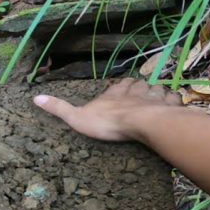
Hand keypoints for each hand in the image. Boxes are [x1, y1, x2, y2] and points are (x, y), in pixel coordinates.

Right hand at [33, 78, 181, 141]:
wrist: (143, 124)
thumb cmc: (109, 122)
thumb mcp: (77, 118)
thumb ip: (59, 108)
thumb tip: (35, 98)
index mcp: (115, 92)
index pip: (119, 85)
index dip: (121, 88)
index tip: (121, 91)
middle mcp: (135, 91)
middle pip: (139, 85)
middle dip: (140, 90)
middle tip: (140, 99)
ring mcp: (154, 98)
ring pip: (158, 91)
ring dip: (158, 96)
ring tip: (157, 105)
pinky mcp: (169, 107)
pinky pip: (174, 100)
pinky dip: (173, 103)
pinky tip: (172, 109)